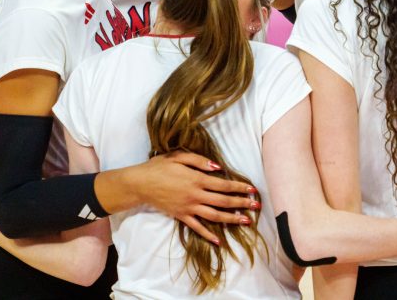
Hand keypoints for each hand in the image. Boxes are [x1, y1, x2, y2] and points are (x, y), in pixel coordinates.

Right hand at [133, 151, 259, 243]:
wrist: (140, 184)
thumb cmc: (159, 167)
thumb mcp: (179, 157)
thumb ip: (199, 161)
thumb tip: (218, 168)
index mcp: (197, 179)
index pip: (224, 185)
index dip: (240, 187)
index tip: (252, 189)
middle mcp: (195, 195)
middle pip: (223, 201)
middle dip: (241, 204)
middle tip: (256, 206)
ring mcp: (188, 208)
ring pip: (214, 216)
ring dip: (231, 219)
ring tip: (245, 221)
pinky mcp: (181, 216)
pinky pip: (197, 227)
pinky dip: (208, 234)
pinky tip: (219, 240)